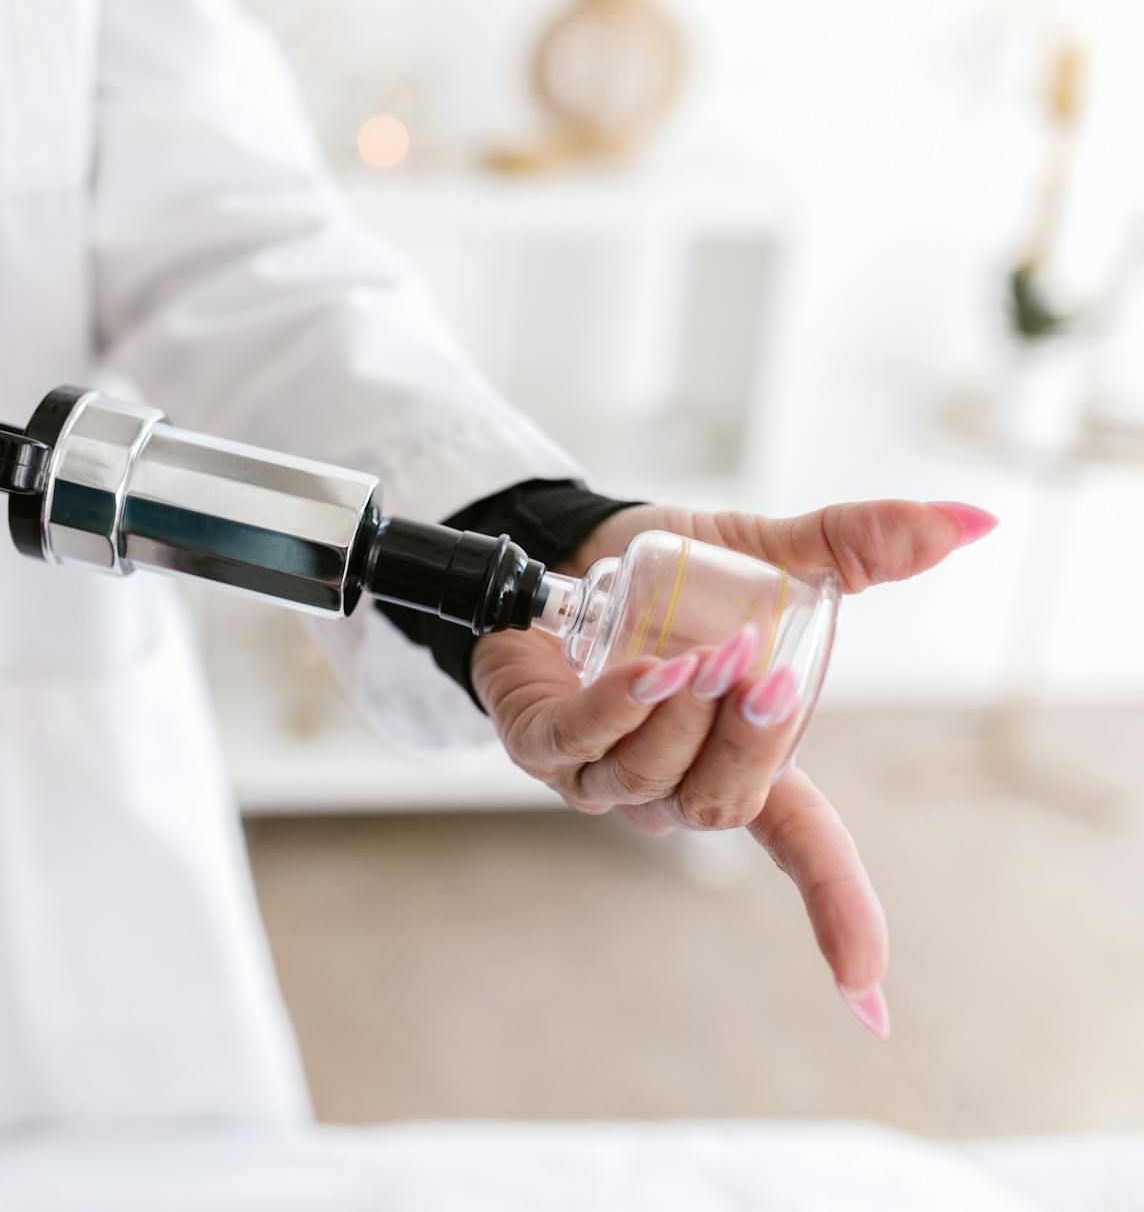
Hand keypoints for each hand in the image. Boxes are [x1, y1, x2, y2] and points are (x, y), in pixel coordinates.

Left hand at [471, 500, 997, 1034]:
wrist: (560, 547)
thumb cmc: (670, 577)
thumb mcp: (774, 556)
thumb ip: (857, 547)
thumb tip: (966, 520)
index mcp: (741, 759)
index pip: (801, 845)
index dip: (835, 906)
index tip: (867, 985)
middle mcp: (673, 783)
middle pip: (725, 804)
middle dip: (752, 748)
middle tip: (766, 676)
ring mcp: (601, 772)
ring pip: (651, 778)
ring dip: (681, 721)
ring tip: (703, 654)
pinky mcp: (539, 741)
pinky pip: (580, 744)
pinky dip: (615, 709)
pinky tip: (644, 673)